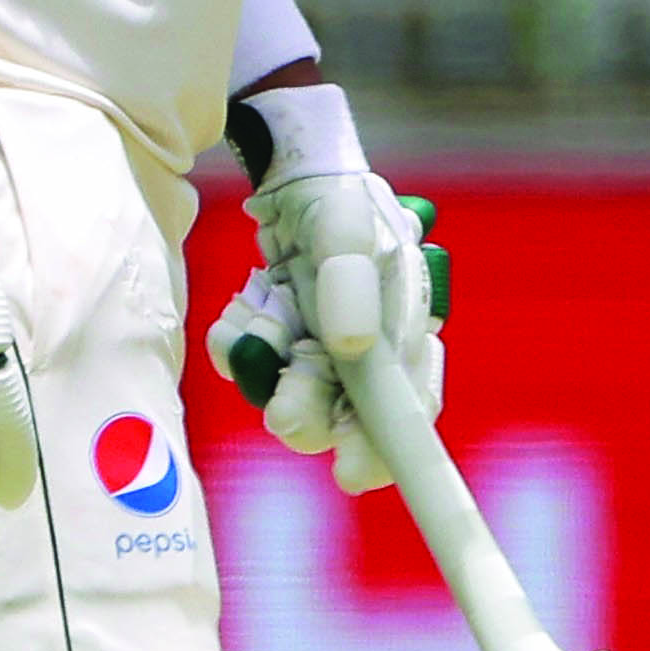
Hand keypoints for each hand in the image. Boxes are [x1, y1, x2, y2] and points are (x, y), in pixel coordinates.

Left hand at [207, 170, 444, 495]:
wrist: (289, 175)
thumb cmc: (335, 200)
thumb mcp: (347, 229)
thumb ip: (353, 284)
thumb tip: (356, 346)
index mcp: (406, 335)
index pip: (408, 408)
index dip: (389, 448)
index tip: (355, 474)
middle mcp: (367, 355)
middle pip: (342, 415)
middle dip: (307, 409)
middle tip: (282, 409)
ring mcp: (320, 352)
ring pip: (289, 393)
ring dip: (266, 365)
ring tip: (260, 319)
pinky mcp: (280, 342)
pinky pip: (251, 366)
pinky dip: (241, 343)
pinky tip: (247, 309)